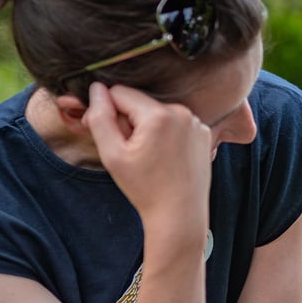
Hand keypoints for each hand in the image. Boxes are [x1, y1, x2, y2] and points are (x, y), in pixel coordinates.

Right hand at [82, 82, 212, 239]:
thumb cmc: (145, 188)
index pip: (120, 92)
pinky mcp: (204, 133)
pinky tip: (167, 158)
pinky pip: (176, 123)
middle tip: (131, 152)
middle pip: (141, 102)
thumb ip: (100, 118)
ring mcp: (196, 122)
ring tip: (151, 157)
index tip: (109, 136)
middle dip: (130, 121)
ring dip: (149, 127)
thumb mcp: (112, 155)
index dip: (107, 111)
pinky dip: (167, 134)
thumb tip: (97, 89)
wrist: (180, 213)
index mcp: (158, 115)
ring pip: (158, 112)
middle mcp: (182, 112)